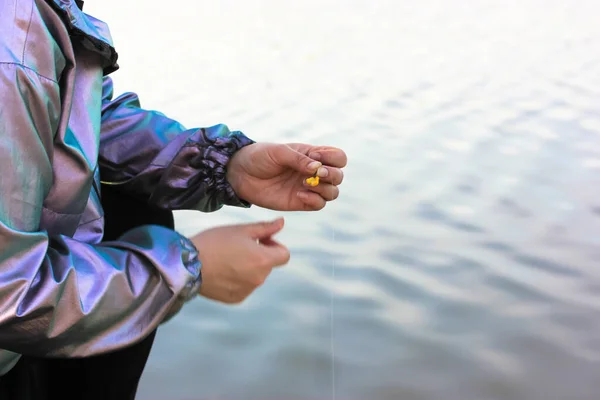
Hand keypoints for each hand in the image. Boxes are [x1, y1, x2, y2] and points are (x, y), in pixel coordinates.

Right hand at [189, 217, 289, 303]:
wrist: (188, 264)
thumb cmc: (215, 242)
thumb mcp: (241, 230)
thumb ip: (265, 228)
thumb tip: (281, 223)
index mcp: (263, 260)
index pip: (284, 255)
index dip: (274, 245)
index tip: (260, 241)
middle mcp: (259, 279)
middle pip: (268, 265)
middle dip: (259, 255)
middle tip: (238, 246)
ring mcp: (247, 291)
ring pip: (255, 276)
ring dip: (248, 267)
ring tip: (227, 258)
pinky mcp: (235, 299)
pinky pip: (243, 287)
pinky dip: (237, 279)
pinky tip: (222, 271)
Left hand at [226, 142, 346, 210]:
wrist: (240, 174)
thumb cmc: (259, 157)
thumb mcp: (278, 152)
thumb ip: (299, 159)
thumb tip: (318, 168)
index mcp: (312, 155)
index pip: (338, 157)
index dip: (333, 158)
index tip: (316, 157)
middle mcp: (314, 172)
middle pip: (339, 176)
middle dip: (332, 175)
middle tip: (316, 174)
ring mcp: (308, 188)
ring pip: (332, 192)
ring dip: (325, 189)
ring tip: (304, 184)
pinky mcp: (299, 202)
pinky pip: (318, 204)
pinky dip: (314, 200)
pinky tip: (299, 194)